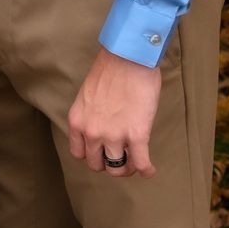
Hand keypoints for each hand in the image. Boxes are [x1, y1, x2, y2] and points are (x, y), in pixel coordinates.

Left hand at [67, 47, 161, 178]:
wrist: (128, 57)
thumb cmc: (110, 70)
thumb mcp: (88, 95)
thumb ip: (90, 114)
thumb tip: (100, 126)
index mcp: (77, 121)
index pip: (79, 153)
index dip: (92, 155)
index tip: (102, 151)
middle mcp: (92, 132)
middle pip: (97, 164)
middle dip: (108, 163)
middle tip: (121, 157)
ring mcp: (114, 135)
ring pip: (117, 168)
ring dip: (127, 168)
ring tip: (135, 162)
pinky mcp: (137, 134)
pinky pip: (141, 163)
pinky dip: (146, 170)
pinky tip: (150, 170)